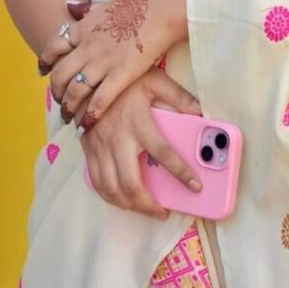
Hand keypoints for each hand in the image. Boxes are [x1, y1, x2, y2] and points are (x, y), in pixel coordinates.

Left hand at [39, 0, 187, 123]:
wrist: (161, 7)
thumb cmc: (139, 2)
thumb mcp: (105, 3)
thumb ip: (87, 9)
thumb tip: (71, 7)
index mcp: (83, 29)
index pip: (53, 48)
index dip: (46, 62)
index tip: (44, 72)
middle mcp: (87, 47)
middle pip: (60, 74)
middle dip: (56, 91)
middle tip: (59, 100)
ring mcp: (102, 62)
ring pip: (75, 91)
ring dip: (69, 107)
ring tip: (69, 117)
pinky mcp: (120, 75)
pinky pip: (99, 100)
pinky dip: (90, 115)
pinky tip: (87, 124)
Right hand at [76, 66, 202, 217]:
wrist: (88, 76)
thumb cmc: (125, 79)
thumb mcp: (156, 80)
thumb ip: (179, 97)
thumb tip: (200, 112)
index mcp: (139, 122)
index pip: (163, 153)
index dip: (181, 172)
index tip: (195, 186)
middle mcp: (118, 138)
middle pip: (130, 183)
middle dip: (147, 205)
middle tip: (162, 211)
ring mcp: (100, 146)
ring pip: (110, 188)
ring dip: (128, 205)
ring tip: (144, 208)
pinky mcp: (88, 149)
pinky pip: (96, 181)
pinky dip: (109, 196)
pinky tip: (121, 198)